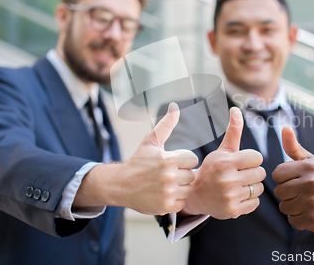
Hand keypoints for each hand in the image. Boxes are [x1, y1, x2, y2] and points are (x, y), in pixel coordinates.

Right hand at [74, 102, 198, 214]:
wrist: (120, 184)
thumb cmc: (138, 161)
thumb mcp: (151, 141)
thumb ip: (166, 124)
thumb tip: (174, 105)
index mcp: (168, 160)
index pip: (193, 160)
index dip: (184, 161)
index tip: (174, 162)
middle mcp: (169, 177)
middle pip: (191, 176)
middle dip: (182, 175)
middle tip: (168, 174)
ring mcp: (168, 193)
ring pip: (188, 190)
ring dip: (180, 188)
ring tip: (166, 184)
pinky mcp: (166, 206)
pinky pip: (182, 203)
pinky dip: (175, 200)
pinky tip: (164, 194)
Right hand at [182, 107, 265, 218]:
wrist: (196, 195)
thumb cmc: (212, 168)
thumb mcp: (222, 150)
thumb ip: (233, 131)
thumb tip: (236, 109)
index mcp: (226, 162)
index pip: (257, 157)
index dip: (251, 159)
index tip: (241, 162)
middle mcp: (228, 180)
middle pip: (261, 173)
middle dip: (253, 172)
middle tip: (240, 174)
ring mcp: (230, 197)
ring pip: (259, 188)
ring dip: (252, 186)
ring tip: (239, 185)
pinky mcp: (233, 211)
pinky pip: (255, 203)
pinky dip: (250, 200)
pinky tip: (238, 196)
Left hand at [272, 126, 313, 232]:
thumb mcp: (310, 160)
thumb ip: (293, 146)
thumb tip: (284, 127)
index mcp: (309, 167)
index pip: (277, 174)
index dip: (283, 178)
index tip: (294, 178)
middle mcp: (312, 184)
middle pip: (279, 192)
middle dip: (286, 193)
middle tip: (300, 192)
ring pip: (284, 207)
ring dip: (291, 206)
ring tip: (304, 202)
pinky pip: (292, 221)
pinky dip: (298, 219)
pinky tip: (308, 212)